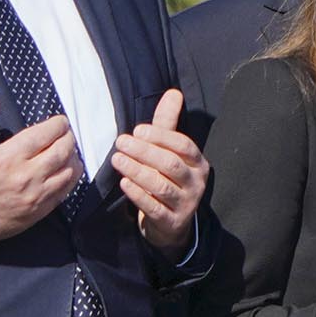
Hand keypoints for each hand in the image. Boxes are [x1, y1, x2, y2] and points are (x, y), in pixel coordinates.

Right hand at [0, 81, 79, 244]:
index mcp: (8, 157)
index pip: (46, 134)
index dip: (59, 124)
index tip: (60, 121)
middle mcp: (25, 177)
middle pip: (62, 151)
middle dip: (68, 138)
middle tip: (66, 133)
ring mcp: (34, 197)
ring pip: (68, 173)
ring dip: (72, 158)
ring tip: (67, 150)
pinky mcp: (37, 212)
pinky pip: (64, 194)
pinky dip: (70, 179)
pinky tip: (66, 171)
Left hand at [112, 87, 209, 249]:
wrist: (172, 224)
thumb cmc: (168, 179)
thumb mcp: (170, 152)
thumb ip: (168, 123)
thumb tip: (173, 92)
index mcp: (198, 163)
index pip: (184, 146)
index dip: (162, 137)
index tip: (138, 130)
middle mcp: (196, 183)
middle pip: (171, 164)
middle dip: (145, 152)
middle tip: (121, 142)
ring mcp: (186, 204)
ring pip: (162, 186)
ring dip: (138, 171)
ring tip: (117, 160)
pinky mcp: (172, 223)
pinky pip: (154, 208)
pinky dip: (138, 195)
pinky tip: (124, 183)